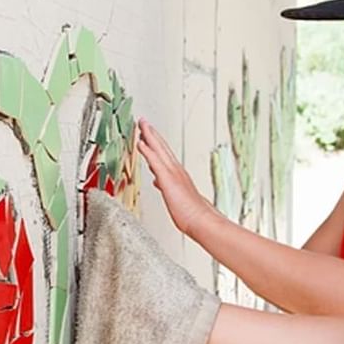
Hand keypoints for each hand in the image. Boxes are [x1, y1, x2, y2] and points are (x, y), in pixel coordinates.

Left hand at [137, 118, 213, 235]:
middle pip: (161, 147)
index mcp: (178, 175)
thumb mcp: (177, 198)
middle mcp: (176, 170)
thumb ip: (167, 187)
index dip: (155, 143)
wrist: (202, 221)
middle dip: (151, 133)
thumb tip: (157, 181)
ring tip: (141, 125)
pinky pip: (155, 160)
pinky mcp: (168, 178)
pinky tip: (141, 142)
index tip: (148, 135)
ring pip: (158, 149)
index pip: (164, 154)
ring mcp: (172, 172)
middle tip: (143, 122)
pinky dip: (148, 150)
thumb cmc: (193, 215)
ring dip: (149, 136)